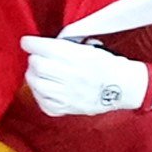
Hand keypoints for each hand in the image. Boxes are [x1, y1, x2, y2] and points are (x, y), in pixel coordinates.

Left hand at [22, 35, 146, 115]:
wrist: (125, 87)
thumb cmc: (107, 65)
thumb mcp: (89, 48)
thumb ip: (65, 46)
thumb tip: (41, 45)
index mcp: (78, 58)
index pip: (45, 48)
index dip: (31, 43)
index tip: (27, 42)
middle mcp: (72, 76)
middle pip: (38, 65)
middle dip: (33, 59)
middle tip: (37, 58)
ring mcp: (69, 95)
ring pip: (36, 84)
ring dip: (33, 76)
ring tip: (38, 73)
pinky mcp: (68, 109)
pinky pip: (43, 103)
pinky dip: (39, 94)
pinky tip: (44, 89)